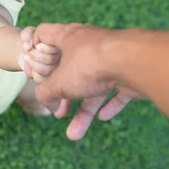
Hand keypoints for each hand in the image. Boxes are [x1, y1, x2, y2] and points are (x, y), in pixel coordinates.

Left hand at [20, 26, 60, 82]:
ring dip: (32, 63)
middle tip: (28, 51)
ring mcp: (55, 70)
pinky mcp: (46, 78)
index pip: (55, 49)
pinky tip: (28, 66)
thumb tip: (27, 46)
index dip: (42, 47)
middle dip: (34, 55)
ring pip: (45, 70)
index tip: (35, 44)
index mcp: (59, 46)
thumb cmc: (31, 40)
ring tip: (26, 57)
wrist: (27, 50)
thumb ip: (27, 34)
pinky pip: (39, 78)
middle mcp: (60, 58)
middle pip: (50, 60)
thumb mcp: (28, 33)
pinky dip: (31, 72)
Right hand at [30, 23, 142, 140]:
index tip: (34, 70)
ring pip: (93, 85)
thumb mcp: (58, 82)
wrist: (134, 63)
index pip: (44, 34)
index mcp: (69, 37)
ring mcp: (111, 56)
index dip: (34, 49)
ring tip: (74, 134)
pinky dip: (109, 103)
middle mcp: (89, 44)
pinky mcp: (128, 71)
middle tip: (57, 111)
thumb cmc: (91, 65)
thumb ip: (46, 92)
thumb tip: (47, 101)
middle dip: (62, 94)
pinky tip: (103, 117)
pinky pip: (116, 89)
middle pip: (70, 68)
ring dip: (84, 110)